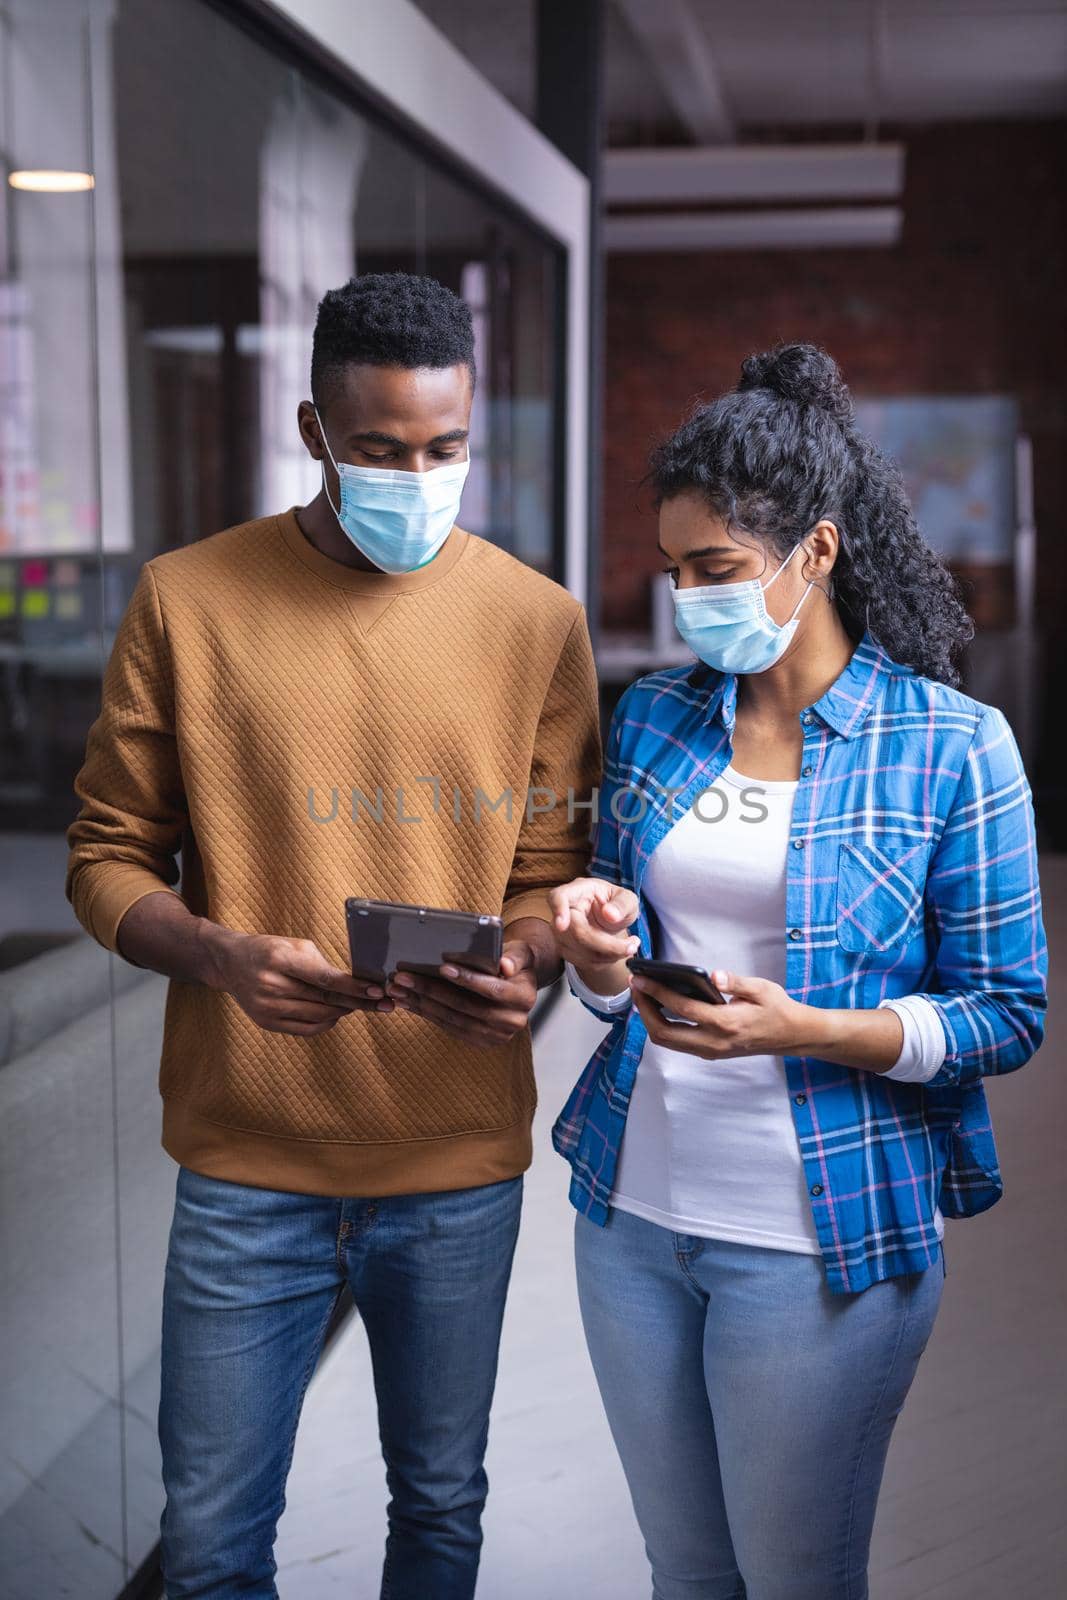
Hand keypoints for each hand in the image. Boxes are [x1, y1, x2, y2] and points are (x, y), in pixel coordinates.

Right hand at [204, 928, 394, 1034]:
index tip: (378, 990)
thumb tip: (355, 984)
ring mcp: (267, 1008)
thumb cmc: (270, 950)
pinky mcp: (266, 1023)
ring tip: (361, 1005)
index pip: (325, 978)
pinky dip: (327, 1022)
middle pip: (325, 1000)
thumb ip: (322, 965)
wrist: (230, 964)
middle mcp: (271, 985)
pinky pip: (306, 1029)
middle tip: (384, 1002)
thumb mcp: (295, 945)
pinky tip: (337, 1014)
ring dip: (344, 1012)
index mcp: (280, 959)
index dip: (354, 987)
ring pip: (319, 1017)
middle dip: (358, 1002)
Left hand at [384, 938, 538, 1047]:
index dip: (468, 979)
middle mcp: (513, 1021)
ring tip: (398, 989)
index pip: (493, 990)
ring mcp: (496, 1035)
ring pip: (454, 1020)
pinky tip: (408, 1001)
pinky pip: (449, 1027)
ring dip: (423, 1004)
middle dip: (433, 992)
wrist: (517, 982)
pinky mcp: (480, 1040)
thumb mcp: (520, 952)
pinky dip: (427, 1014)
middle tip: (404, 978)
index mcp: (524, 998)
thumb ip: (514, 956)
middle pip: (467, 1008)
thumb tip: (505, 965)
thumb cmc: (513, 960)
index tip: (443, 967)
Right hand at [547, 876, 639, 969]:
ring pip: (579, 951)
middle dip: (606, 944)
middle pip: (575, 931)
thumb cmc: (618, 905)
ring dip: (609, 955)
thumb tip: (610, 913)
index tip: (562, 925)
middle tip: (631, 946)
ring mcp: (562, 932)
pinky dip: (604, 962)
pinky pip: (583, 961)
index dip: (558, 909)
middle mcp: (566, 911)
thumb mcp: (628, 899)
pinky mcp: (566, 949)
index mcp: (578, 891)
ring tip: (628, 947)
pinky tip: (615, 952)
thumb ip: (622, 904)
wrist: (614, 922)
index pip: (558, 897)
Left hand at [628, 967, 806, 1060]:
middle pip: (664, 1032)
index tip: (640, 978)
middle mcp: (713, 1042)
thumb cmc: (777, 1008)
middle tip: (635, 986)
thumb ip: (736, 982)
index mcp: (725, 1023)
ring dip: (649, 1020)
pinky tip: (659, 1008)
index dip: (656, 992)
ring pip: (667, 1041)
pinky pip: (677, 1043)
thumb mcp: (761, 989)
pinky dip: (662, 1026)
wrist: (792, 1036)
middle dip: (643, 1009)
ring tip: (642, 995)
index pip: (680, 1008)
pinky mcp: (710, 1052)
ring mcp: (710, 1051)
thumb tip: (714, 975)